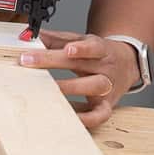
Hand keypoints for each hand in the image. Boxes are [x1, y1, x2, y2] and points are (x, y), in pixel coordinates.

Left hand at [19, 30, 140, 128]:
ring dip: (69, 88)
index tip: (67, 49)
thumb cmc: (96, 53)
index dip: (82, 48)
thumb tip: (26, 36)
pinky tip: (69, 116)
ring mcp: (108, 87)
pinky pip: (100, 114)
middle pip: (84, 65)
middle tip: (27, 61)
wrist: (127, 65)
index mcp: (101, 49)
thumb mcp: (80, 40)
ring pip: (94, 87)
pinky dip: (87, 118)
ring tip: (45, 88)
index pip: (93, 47)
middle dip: (54, 62)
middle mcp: (105, 68)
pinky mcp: (107, 105)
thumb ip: (54, 39)